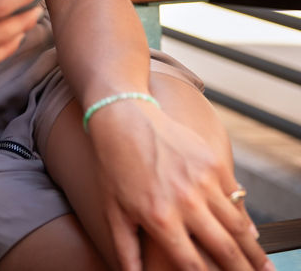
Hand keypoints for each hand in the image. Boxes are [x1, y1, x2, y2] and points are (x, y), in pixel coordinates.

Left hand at [87, 102, 270, 270]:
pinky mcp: (213, 163)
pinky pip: (236, 197)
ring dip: (252, 249)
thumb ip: (126, 250)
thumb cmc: (114, 168)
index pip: (191, 263)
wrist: (124, 120)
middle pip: (224, 249)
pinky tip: (248, 232)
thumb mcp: (114, 211)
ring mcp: (202, 181)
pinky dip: (244, 217)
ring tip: (261, 266)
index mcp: (159, 218)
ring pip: (238, 226)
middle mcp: (184, 202)